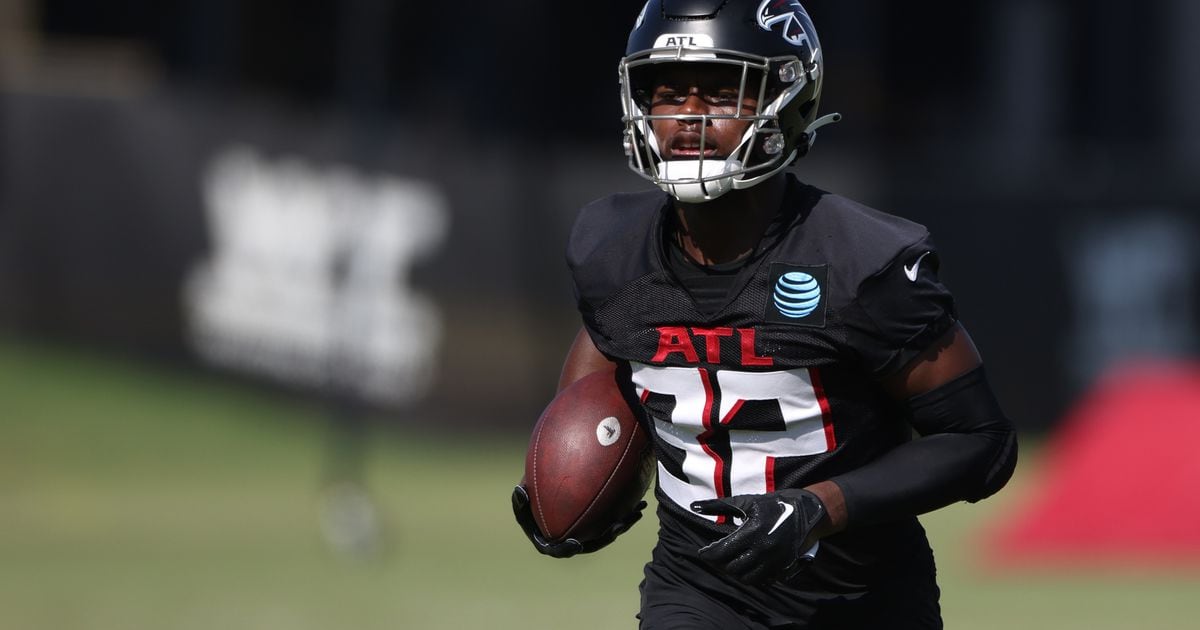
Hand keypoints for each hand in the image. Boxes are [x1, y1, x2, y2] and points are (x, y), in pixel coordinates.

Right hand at [511, 484, 646, 557]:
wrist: (547, 500)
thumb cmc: (531, 506)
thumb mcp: (521, 506)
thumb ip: (520, 502)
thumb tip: (520, 490)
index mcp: (554, 544)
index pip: (562, 549)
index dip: (570, 548)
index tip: (575, 543)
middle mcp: (575, 541)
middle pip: (595, 541)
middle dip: (609, 534)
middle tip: (618, 525)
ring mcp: (589, 533)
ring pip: (609, 531)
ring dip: (623, 523)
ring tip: (637, 511)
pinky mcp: (599, 524)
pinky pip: (613, 519)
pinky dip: (625, 512)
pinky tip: (638, 500)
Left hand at [690, 488, 826, 584]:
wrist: (808, 512)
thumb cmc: (774, 504)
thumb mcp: (747, 501)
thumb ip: (719, 506)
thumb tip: (694, 506)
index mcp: (753, 532)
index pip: (722, 552)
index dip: (708, 555)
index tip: (702, 553)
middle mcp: (764, 549)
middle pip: (733, 568)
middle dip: (719, 564)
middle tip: (714, 557)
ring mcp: (775, 561)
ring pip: (747, 578)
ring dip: (734, 572)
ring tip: (728, 563)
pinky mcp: (783, 567)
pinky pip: (762, 581)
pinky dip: (751, 577)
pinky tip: (746, 566)